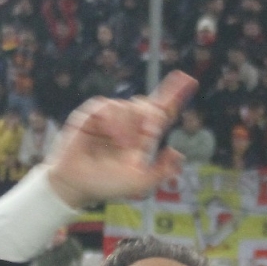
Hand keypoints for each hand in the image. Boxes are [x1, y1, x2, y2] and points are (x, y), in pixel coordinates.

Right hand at [44, 72, 196, 209]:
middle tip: (151, 131)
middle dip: (152, 114)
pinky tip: (112, 135)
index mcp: (141, 137)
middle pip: (147, 104)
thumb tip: (178, 154)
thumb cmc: (106, 185)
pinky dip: (113, 120)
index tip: (189, 80)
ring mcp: (109, 118)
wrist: (77, 185)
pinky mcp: (91, 115)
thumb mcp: (139, 183)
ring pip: (128, 105)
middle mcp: (127, 124)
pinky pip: (107, 105)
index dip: (175, 95)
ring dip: (129, 124)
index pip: (161, 112)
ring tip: (123, 144)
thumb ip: (162, 171)